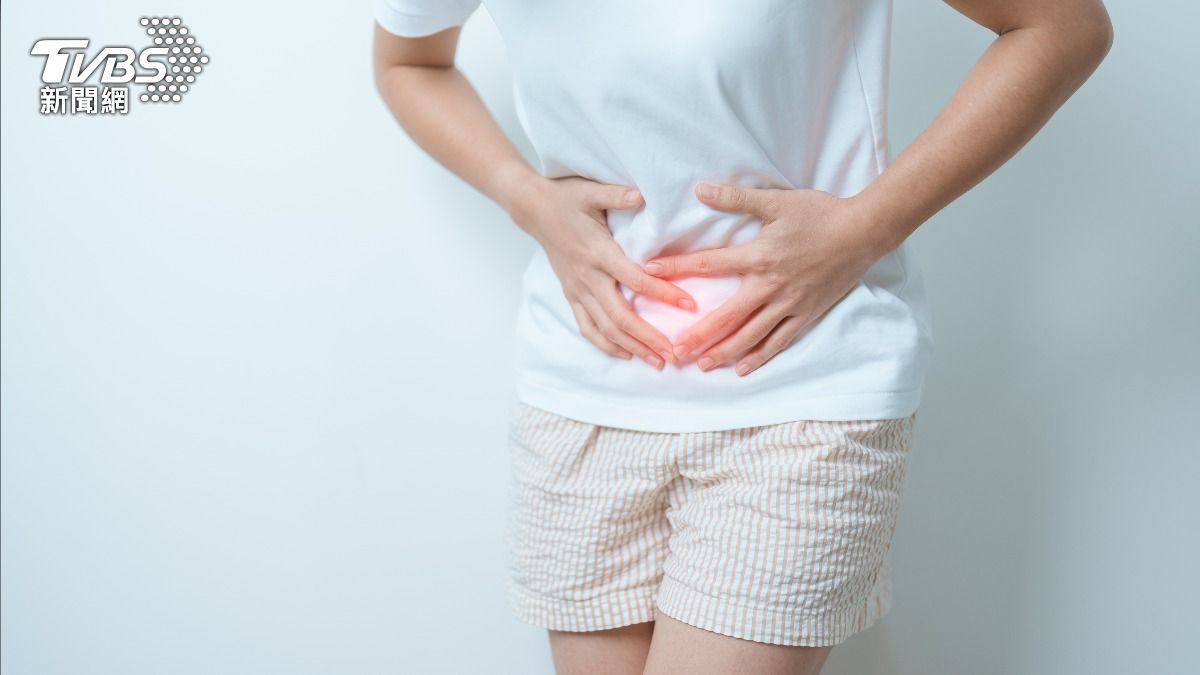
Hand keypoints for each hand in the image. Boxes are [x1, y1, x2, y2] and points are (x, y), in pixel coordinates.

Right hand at [507, 174, 695, 368]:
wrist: (532, 208)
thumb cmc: (565, 197)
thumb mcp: (590, 190)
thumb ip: (618, 194)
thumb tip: (643, 195)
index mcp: (598, 252)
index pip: (635, 280)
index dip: (663, 293)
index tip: (689, 305)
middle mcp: (588, 277)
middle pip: (620, 316)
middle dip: (648, 338)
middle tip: (674, 355)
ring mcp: (577, 289)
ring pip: (605, 328)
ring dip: (632, 347)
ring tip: (657, 362)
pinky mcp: (571, 294)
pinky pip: (587, 326)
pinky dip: (605, 344)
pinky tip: (625, 354)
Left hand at [645, 182, 892, 375]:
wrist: (864, 231)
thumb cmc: (820, 213)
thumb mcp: (776, 201)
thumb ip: (735, 198)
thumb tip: (700, 189)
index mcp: (758, 256)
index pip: (708, 264)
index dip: (677, 268)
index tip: (649, 273)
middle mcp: (769, 286)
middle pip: (726, 316)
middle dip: (698, 336)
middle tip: (674, 352)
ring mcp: (789, 303)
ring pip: (750, 335)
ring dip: (724, 352)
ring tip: (701, 365)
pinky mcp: (806, 314)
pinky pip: (779, 341)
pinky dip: (760, 356)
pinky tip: (742, 369)